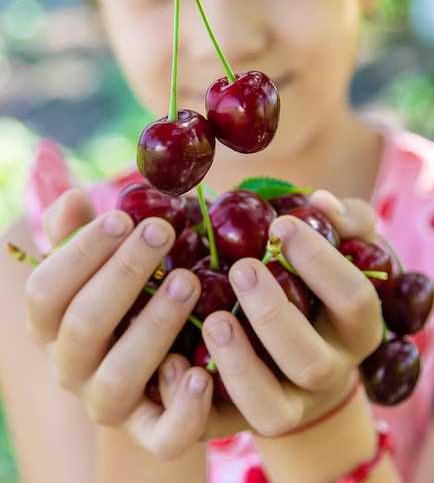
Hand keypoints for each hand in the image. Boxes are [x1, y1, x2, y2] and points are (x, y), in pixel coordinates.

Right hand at [25, 188, 212, 459]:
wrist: (150, 362)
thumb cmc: (123, 296)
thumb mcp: (97, 264)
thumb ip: (78, 233)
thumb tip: (74, 198)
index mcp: (50, 325)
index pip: (46, 290)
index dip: (80, 252)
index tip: (123, 216)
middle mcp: (70, 368)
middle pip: (83, 326)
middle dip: (122, 274)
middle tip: (162, 232)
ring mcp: (108, 405)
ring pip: (119, 378)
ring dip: (153, 326)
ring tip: (189, 281)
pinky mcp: (151, 433)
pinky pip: (162, 437)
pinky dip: (182, 408)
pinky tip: (203, 369)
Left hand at [193, 190, 381, 438]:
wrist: (287, 353)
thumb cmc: (310, 286)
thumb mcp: (335, 250)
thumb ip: (342, 223)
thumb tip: (323, 203)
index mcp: (353, 330)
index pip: (354, 300)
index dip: (322, 264)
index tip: (282, 224)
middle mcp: (325, 374)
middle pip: (310, 363)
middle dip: (274, 315)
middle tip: (242, 268)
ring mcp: (282, 405)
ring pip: (269, 411)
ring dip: (239, 364)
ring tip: (212, 319)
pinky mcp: (234, 421)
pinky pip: (215, 428)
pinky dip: (191, 401)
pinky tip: (172, 360)